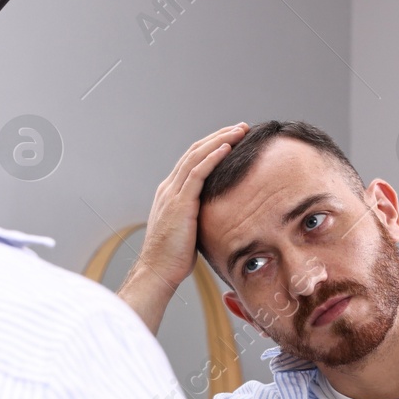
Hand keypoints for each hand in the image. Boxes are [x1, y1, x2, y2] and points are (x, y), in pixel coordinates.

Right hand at [118, 123, 246, 332]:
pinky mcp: (179, 203)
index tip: (233, 139)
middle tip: (241, 128)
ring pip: (197, 156)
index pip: (193, 160)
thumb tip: (220, 216)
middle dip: (219, 136)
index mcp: (171, 193)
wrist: (157, 271)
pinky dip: (212, 157)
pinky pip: (197, 173)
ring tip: (239, 131)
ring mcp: (172, 193)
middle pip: (195, 152)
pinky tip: (227, 148)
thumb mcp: (189, 230)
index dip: (213, 146)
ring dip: (220, 140)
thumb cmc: (174, 258)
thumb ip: (200, 217)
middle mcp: (169, 188)